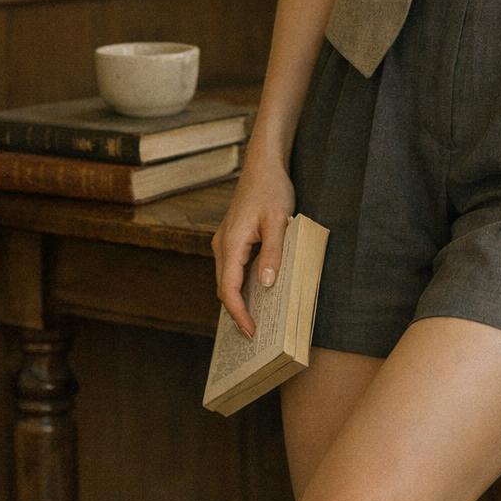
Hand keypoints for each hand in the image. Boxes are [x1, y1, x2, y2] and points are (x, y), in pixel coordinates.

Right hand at [210, 150, 295, 338]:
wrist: (263, 166)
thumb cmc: (271, 190)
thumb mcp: (279, 221)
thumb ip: (272, 253)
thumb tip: (267, 285)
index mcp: (230, 244)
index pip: (228, 289)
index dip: (239, 313)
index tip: (252, 332)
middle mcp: (222, 246)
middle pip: (224, 288)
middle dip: (238, 312)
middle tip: (257, 335)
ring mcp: (225, 242)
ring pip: (228, 279)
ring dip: (240, 299)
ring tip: (259, 319)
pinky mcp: (232, 239)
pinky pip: (234, 268)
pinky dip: (242, 284)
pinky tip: (259, 292)